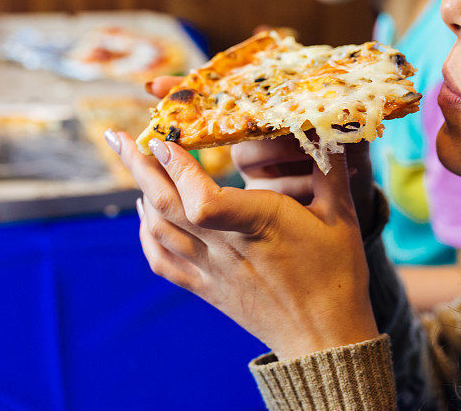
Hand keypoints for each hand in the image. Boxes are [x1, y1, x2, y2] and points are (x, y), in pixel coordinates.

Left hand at [106, 130, 378, 359]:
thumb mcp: (342, 216)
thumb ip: (329, 168)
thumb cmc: (337, 275)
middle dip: (138, 166)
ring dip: (140, 192)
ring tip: (133, 162)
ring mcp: (211, 271)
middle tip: (119, 136)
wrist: (325, 338)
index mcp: (258, 226)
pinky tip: (143, 214)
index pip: (202, 200)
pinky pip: (162, 262)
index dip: (178, 169)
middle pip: (166, 205)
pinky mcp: (207, 289)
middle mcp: (225, 249)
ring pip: (159, 230)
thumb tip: (328, 123)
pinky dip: (145, 234)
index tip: (164, 139)